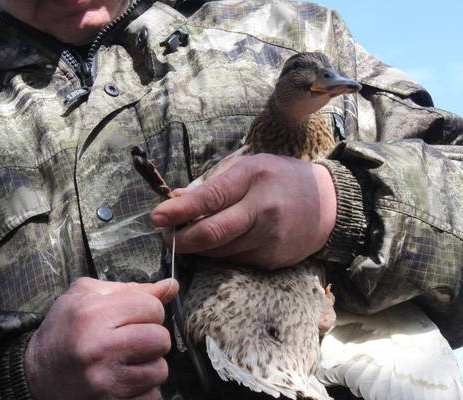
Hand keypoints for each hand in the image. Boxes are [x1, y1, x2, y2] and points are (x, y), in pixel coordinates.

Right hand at [25, 277, 178, 399]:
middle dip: (151, 337)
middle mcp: (99, 348)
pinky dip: (142, 389)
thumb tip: (171, 286)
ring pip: (159, 370)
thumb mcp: (86, 296)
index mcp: (93, 314)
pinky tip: (122, 379)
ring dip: (148, 364)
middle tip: (132, 338)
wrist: (36, 373)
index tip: (133, 315)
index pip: (152, 307)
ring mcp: (105, 381)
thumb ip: (132, 288)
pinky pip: (150, 396)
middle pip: (160, 339)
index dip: (147, 309)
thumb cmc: (63, 329)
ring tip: (126, 360)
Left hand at [151, 154, 336, 268]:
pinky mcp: (272, 259)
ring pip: (220, 251)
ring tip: (190, 237)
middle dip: (181, 239)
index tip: (156, 217)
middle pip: (212, 233)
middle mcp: (262, 209)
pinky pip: (235, 260)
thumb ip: (213, 184)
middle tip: (167, 237)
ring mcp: (269, 238)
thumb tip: (176, 200)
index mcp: (253, 178)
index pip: (210, 198)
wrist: (328, 204)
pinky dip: (221, 254)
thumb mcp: (248, 168)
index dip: (179, 210)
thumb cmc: (280, 179)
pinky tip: (221, 243)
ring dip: (198, 248)